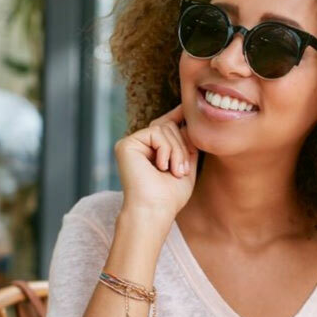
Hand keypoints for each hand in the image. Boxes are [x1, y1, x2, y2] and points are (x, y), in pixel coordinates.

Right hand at [114, 104, 197, 222]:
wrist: (155, 210)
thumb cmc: (170, 197)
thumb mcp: (185, 167)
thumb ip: (187, 145)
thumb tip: (190, 122)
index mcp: (151, 151)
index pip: (166, 127)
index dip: (177, 115)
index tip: (188, 106)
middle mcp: (139, 145)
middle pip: (169, 126)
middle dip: (182, 146)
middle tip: (181, 171)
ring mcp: (131, 144)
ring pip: (164, 128)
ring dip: (176, 151)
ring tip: (174, 172)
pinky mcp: (126, 144)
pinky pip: (155, 133)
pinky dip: (165, 150)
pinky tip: (161, 167)